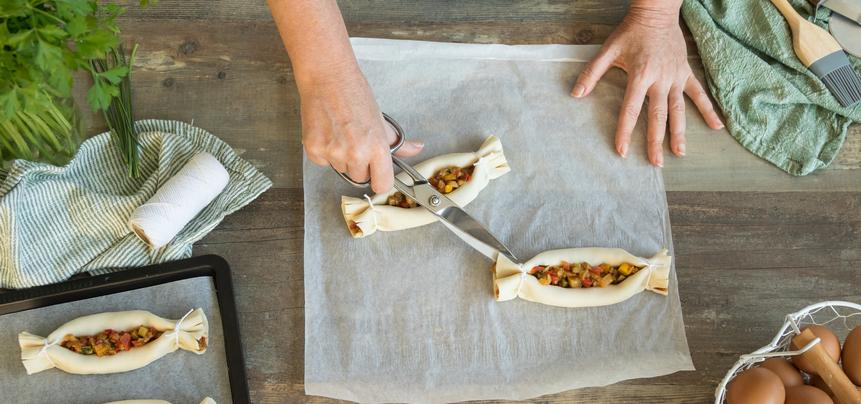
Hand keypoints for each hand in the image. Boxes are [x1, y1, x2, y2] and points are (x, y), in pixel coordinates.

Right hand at [299, 65, 423, 192]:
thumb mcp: (381, 120)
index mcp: (377, 148)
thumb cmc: (355, 95)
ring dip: (341, 157)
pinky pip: (323, 163)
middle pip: (360, 178)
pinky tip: (327, 132)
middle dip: (359, 164)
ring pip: (341, 169)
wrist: (328, 77)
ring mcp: (333, 153)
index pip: (382, 185)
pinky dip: (324, 152)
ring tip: (340, 132)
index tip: (377, 174)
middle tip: (355, 141)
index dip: (380, 180)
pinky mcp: (314, 150)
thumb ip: (397, 142)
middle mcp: (356, 154)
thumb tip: (416, 149)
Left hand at [571, 2, 723, 165]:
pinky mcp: (686, 73)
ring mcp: (676, 77)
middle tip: (655, 162)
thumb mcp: (608, 50)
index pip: (630, 109)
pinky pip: (699, 94)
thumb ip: (591, 73)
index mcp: (640, 75)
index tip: (622, 150)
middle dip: (655, 141)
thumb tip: (576, 94)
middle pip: (658, 116)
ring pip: (678, 110)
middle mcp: (660, 79)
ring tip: (679, 153)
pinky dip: (708, 110)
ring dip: (679, 133)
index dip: (625, 131)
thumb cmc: (630, 32)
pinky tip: (717, 127)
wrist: (657, 13)